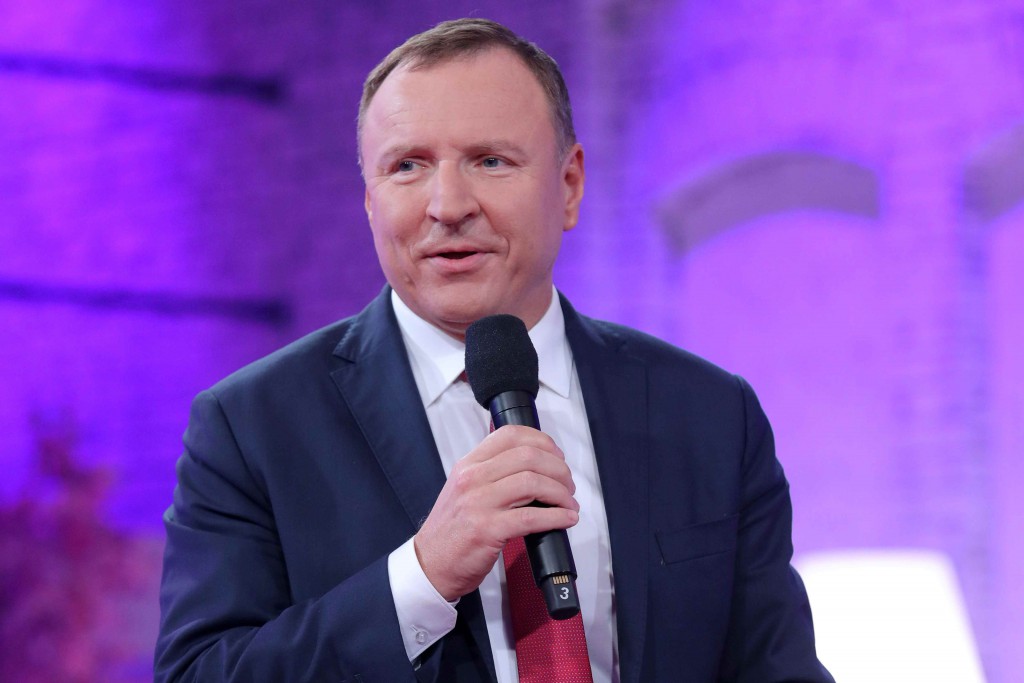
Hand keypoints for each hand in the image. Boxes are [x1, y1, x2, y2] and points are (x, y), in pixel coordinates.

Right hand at [413, 425, 579, 600]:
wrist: (430, 564)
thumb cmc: (452, 530)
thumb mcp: (464, 489)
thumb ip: (492, 473)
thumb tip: (535, 467)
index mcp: (468, 465)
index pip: (510, 435)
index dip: (542, 441)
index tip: (556, 455)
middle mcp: (472, 478)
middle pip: (528, 457)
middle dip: (559, 469)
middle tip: (567, 484)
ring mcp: (479, 503)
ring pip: (533, 482)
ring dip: (560, 493)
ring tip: (568, 503)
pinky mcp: (487, 529)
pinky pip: (532, 517)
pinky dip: (557, 517)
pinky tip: (566, 519)